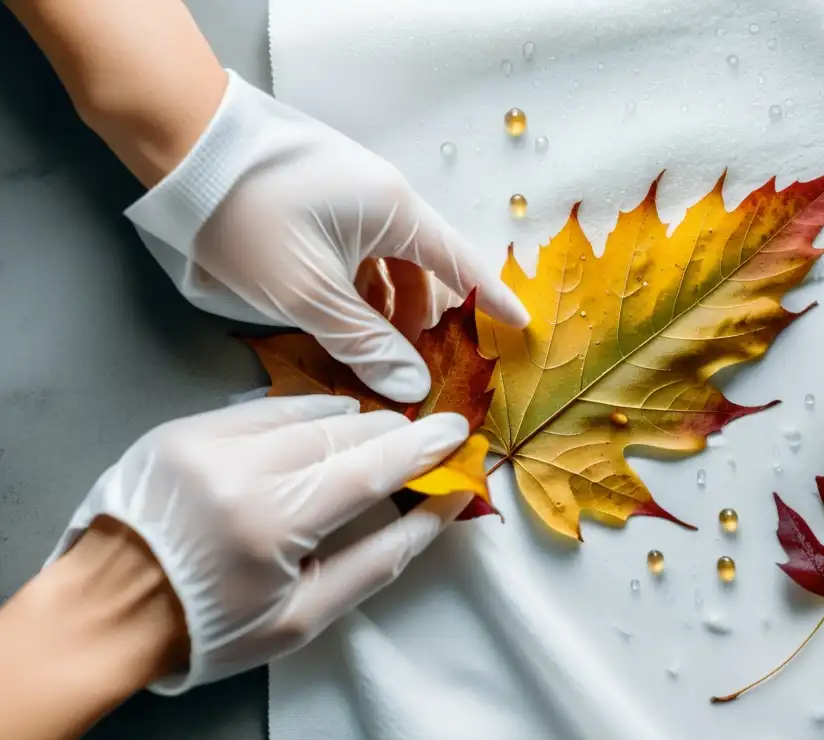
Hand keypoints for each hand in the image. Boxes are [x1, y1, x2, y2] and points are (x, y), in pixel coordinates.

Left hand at [48, 396, 471, 692]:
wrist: (110, 609)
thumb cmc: (213, 626)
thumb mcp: (305, 616)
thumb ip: (380, 559)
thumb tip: (440, 511)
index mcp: (274, 523)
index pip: (370, 468)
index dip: (422, 447)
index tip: (458, 431)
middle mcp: (242, 468)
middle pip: (343, 432)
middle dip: (391, 433)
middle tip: (423, 436)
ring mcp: (207, 440)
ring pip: (305, 412)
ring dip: (351, 420)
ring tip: (378, 430)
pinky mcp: (183, 428)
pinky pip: (262, 407)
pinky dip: (302, 411)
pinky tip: (325, 419)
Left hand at [126, 71, 528, 402]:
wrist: (185, 149)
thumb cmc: (250, 216)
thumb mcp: (308, 291)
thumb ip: (363, 341)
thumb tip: (412, 386)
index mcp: (396, 212)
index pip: (460, 262)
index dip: (491, 300)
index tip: (520, 327)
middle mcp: (386, 202)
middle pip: (425, 272)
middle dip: (426, 323)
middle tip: (422, 371)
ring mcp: (355, 202)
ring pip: (390, 270)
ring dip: (389, 314)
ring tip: (379, 359)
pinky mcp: (325, 208)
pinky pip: (361, 260)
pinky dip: (361, 296)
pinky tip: (348, 327)